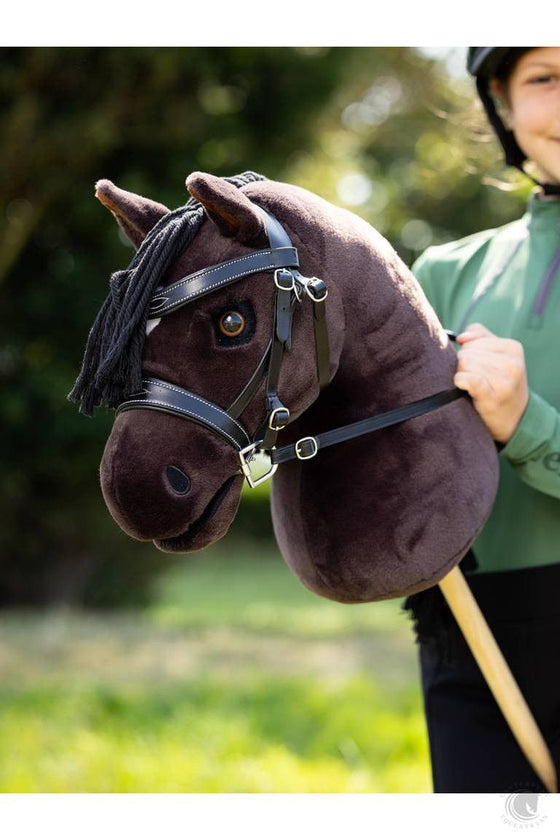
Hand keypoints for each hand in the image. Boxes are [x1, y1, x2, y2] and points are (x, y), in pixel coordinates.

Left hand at [454, 323, 528, 443]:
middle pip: (467, 353)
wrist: (514, 418)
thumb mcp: (498, 355)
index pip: (473, 340)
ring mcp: (505, 382)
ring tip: (472, 386)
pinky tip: (463, 386)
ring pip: (465, 364)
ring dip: (462, 374)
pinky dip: (460, 381)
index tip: (476, 365)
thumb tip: (461, 338)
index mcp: (513, 348)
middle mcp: (512, 364)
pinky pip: (468, 379)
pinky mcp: (493, 398)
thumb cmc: (500, 383)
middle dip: (464, 364)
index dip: (467, 352)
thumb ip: (480, 337)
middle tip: (473, 377)